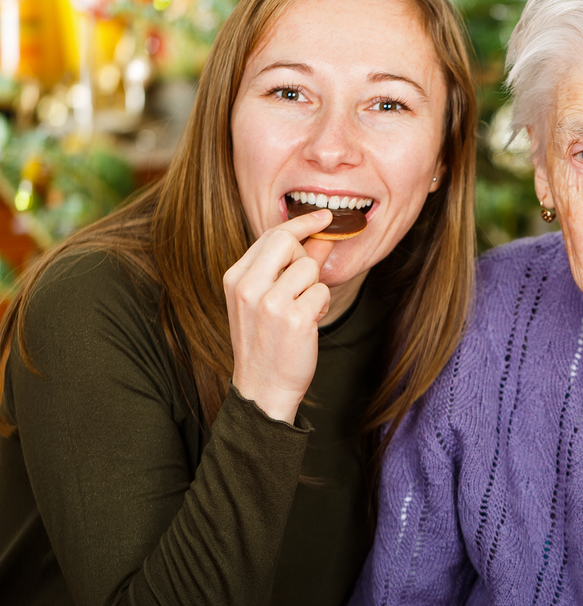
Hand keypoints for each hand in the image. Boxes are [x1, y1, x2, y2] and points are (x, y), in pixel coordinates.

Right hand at [224, 210, 334, 423]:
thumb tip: (320, 236)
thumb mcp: (266, 300)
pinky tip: (308, 324)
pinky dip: (321, 306)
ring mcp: (270, 303)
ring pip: (310, 268)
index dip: (300, 224)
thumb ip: (290, 266)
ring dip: (315, 288)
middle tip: (303, 282)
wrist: (262, 389)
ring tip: (301, 311)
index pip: (271, 235)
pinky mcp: (294, 319)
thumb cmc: (266, 343)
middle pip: (287, 240)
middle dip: (304, 256)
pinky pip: (323, 292)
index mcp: (236, 278)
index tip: (323, 216)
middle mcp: (247, 287)